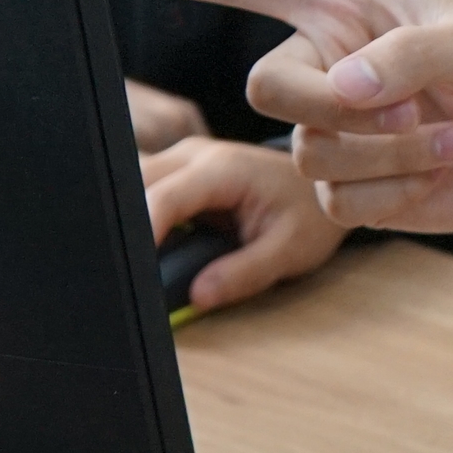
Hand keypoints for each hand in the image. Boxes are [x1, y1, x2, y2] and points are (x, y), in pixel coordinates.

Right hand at [99, 0, 452, 374]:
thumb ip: (413, 51)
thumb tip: (345, 87)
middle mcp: (325, 57)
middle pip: (266, 84)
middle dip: (339, 106)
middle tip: (417, 105)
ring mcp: (330, 123)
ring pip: (308, 149)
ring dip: (389, 153)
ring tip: (451, 137)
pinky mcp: (346, 182)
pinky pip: (337, 195)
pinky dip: (396, 188)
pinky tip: (439, 169)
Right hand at [141, 137, 347, 309]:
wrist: (324, 185)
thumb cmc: (309, 216)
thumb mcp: (289, 251)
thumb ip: (244, 273)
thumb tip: (198, 296)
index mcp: (223, 170)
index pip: (164, 199)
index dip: (144, 235)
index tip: (136, 275)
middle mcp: (196, 155)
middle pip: (135, 184)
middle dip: (128, 228)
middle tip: (135, 274)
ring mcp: (184, 159)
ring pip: (133, 184)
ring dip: (133, 221)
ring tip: (143, 264)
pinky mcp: (179, 172)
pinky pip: (145, 191)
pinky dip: (141, 218)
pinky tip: (152, 249)